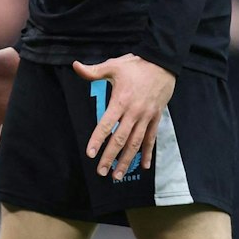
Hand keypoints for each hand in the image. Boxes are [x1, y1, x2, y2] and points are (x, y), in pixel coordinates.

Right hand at [0, 47, 19, 173]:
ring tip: (7, 171)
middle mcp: (0, 110)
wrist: (31, 56)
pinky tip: (26, 155)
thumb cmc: (7, 59)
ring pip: (8, 138)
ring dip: (4, 153)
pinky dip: (24, 141)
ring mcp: (14, 112)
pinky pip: (25, 129)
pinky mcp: (29, 112)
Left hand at [73, 54, 175, 178]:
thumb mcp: (113, 65)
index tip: (90, 153)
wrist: (162, 63)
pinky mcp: (156, 118)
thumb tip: (75, 66)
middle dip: (110, 157)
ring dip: (127, 160)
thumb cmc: (136, 65)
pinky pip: (151, 139)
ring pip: (135, 143)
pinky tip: (144, 166)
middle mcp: (134, 112)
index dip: (98, 139)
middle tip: (101, 171)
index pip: (107, 124)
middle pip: (120, 139)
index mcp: (121, 101)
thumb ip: (93, 71)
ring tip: (117, 175)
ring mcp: (146, 117)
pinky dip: (147, 153)